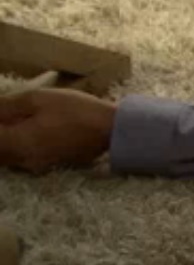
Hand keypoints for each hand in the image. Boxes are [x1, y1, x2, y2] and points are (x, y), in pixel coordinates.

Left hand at [0, 89, 117, 173]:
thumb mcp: (38, 99)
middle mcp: (22, 160)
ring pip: (7, 157)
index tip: (3, 111)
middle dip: (1, 134)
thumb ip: (8, 106)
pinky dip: (16, 146)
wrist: (111, 130)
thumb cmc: (75, 110)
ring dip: (6, 142)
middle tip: (7, 116)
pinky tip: (27, 131)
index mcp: (16, 143)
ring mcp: (35, 165)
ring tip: (14, 122)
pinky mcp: (47, 165)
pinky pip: (21, 158)